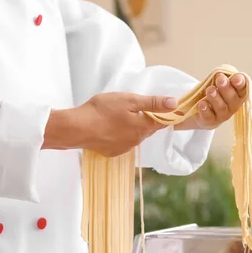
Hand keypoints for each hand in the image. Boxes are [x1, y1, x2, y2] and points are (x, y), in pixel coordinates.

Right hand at [42, 92, 177, 156]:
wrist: (76, 128)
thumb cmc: (102, 110)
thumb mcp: (129, 100)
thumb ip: (153, 103)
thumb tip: (175, 104)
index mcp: (143, 127)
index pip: (161, 121)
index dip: (163, 113)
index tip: (162, 107)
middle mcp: (136, 141)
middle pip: (147, 129)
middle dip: (145, 119)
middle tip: (136, 107)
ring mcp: (124, 148)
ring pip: (134, 135)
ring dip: (132, 127)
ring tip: (120, 115)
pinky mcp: (111, 152)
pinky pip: (122, 142)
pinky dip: (120, 134)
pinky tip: (110, 126)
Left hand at [175, 73, 246, 130]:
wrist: (203, 111)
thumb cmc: (215, 94)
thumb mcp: (219, 84)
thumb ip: (222, 78)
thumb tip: (220, 74)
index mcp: (238, 94)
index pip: (242, 89)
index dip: (240, 83)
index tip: (236, 78)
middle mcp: (233, 106)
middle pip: (232, 98)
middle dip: (226, 88)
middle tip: (220, 79)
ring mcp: (222, 115)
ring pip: (221, 107)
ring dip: (215, 98)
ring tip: (210, 90)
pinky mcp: (210, 121)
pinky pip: (209, 116)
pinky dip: (205, 110)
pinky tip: (202, 103)